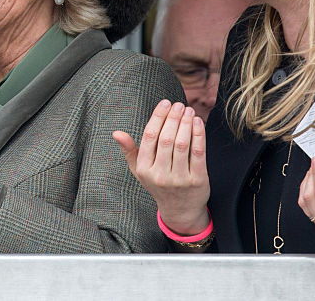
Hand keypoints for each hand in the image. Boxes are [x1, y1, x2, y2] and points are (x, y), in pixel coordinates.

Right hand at [113, 99, 210, 234]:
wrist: (181, 210)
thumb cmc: (159, 184)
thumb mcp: (140, 170)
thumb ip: (129, 150)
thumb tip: (116, 133)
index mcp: (144, 169)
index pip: (150, 136)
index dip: (158, 117)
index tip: (165, 103)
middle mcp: (160, 175)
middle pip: (166, 139)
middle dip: (174, 117)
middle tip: (179, 104)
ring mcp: (179, 179)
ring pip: (182, 144)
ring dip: (186, 123)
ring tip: (189, 110)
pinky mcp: (198, 181)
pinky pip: (198, 153)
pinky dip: (199, 135)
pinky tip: (198, 122)